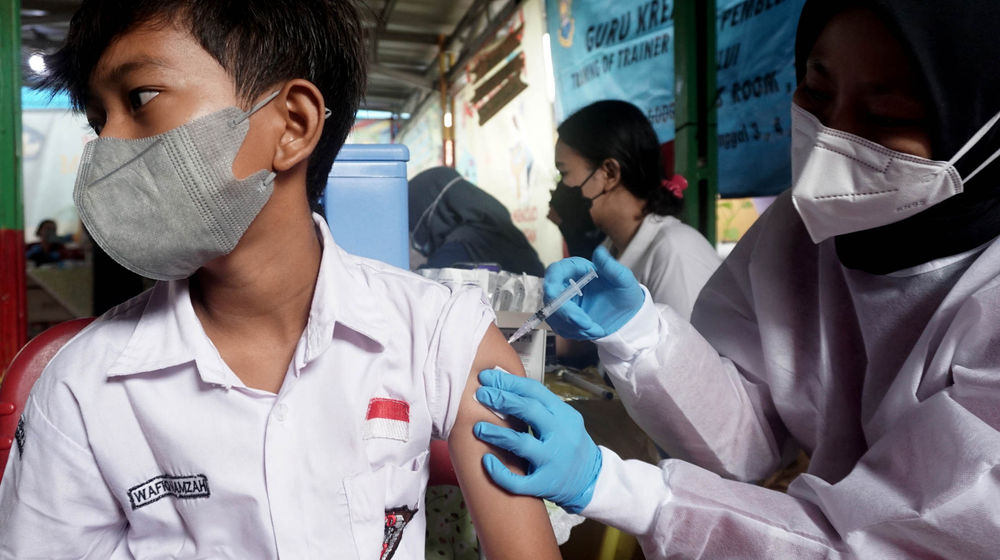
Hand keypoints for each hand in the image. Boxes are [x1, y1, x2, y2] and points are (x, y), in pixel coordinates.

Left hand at [473, 368, 601, 512]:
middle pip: (529, 410)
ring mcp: (553, 461)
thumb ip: (540, 407)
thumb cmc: (570, 446)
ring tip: (477, 427)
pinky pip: (518, 481)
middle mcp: (561, 435)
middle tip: (480, 394)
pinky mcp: (545, 484)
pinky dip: (500, 472)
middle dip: (501, 399)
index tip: (487, 377)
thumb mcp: (563, 421)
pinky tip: (486, 461)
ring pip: (522, 444)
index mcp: (564, 415)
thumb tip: (505, 386)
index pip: (534, 391)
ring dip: (497, 433)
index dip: (508, 382)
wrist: (591, 480)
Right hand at [543, 245, 643, 339]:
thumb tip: (599, 252)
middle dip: (567, 314)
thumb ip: (611, 266)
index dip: (555, 285)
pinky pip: (559, 326)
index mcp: (576, 269)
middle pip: (551, 297)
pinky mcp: (562, 318)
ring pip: (553, 314)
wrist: (626, 316)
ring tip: (596, 329)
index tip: (569, 299)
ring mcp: (561, 302)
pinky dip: (575, 332)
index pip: (555, 271)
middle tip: (587, 325)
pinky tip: (591, 330)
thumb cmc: (625, 294)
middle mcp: (565, 284)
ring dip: (573, 326)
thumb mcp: (623, 280)